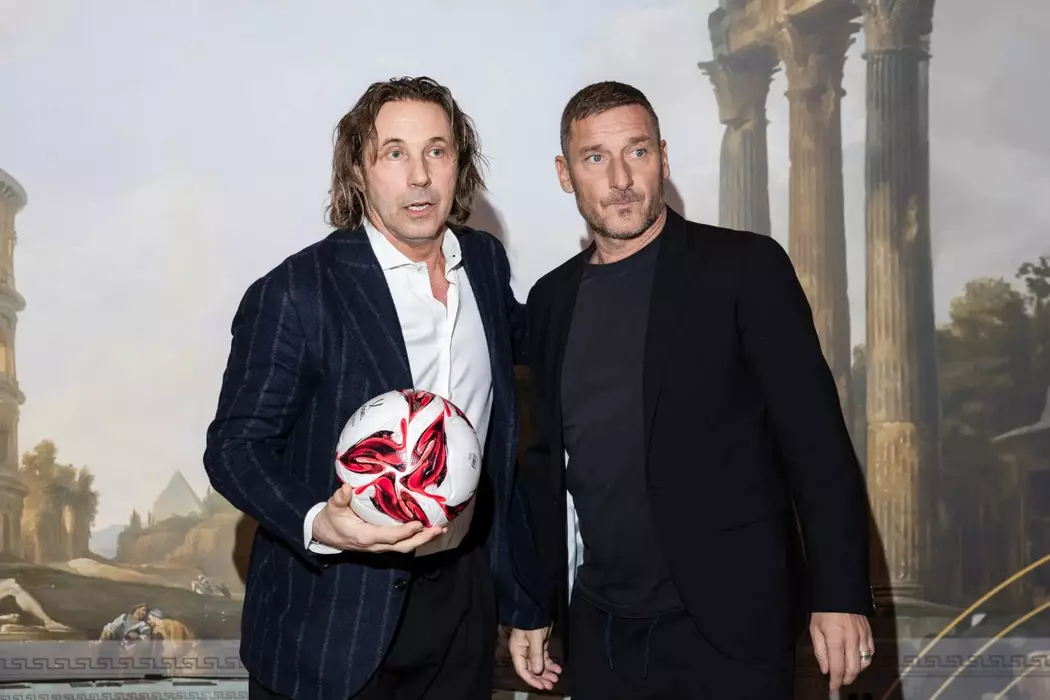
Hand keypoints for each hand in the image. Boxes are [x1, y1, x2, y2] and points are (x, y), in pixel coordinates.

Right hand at [312, 483, 445, 552]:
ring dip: (423, 540)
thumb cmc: (331, 519)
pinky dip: (416, 538)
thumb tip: (346, 488)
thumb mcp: (332, 507)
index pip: (388, 537)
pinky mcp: (383, 544)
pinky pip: (402, 544)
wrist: (325, 535)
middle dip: (422, 539)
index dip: (404, 532)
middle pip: (402, 546)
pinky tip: (428, 530)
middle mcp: (375, 545)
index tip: (418, 524)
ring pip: (405, 547)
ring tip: (440, 530)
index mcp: (364, 536)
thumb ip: (340, 499)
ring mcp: (380, 547)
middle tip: (439, 529)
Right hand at [508, 626, 561, 690]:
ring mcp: (531, 649)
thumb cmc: (532, 622)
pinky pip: (544, 659)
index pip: (522, 670)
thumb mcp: (534, 639)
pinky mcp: (539, 646)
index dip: (531, 679)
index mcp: (517, 650)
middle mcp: (523, 652)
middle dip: (541, 678)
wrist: (536, 608)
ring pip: (539, 665)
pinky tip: (557, 668)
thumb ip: (536, 655)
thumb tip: (537, 671)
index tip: (541, 685)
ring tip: (556, 677)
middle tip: (551, 684)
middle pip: (531, 669)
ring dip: (547, 672)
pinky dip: (550, 664)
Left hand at [809, 612, 873, 691]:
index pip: (838, 668)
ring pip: (864, 662)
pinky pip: (871, 651)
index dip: (836, 681)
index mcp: (836, 640)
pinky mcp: (868, 632)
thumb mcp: (815, 629)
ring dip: (856, 670)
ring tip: (848, 671)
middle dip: (847, 679)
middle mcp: (851, 640)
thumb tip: (825, 669)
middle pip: (853, 669)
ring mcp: (862, 636)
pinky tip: (859, 660)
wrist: (838, 591)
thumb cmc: (824, 610)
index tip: (833, 687)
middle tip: (840, 681)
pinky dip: (866, 659)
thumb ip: (820, 651)